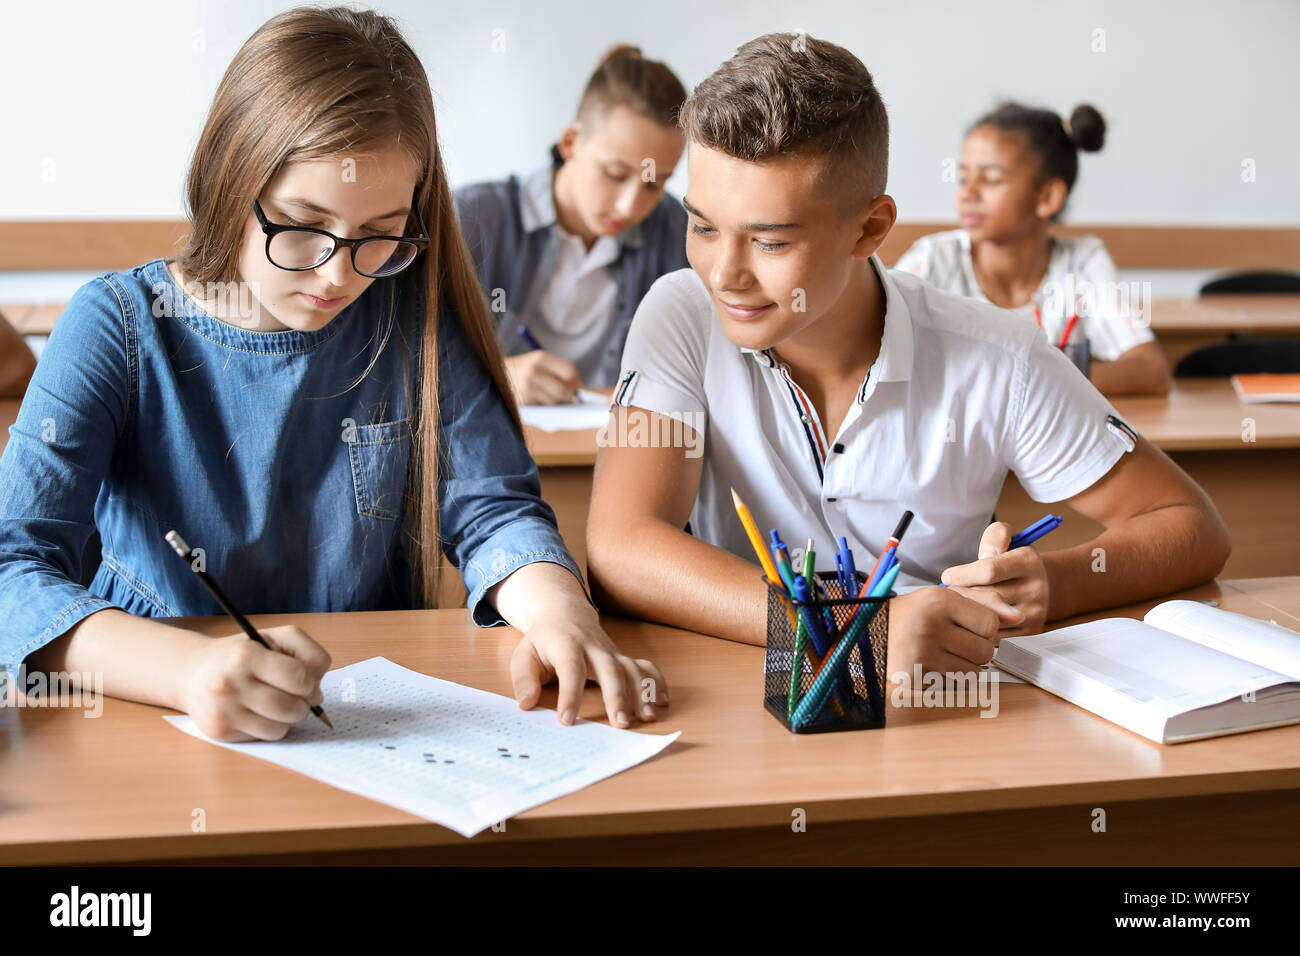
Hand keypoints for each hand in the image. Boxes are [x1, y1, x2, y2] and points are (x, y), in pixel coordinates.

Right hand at [180, 626, 330, 740]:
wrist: (191, 672)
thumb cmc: (241, 654)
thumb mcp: (276, 638)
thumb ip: (309, 654)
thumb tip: (317, 692)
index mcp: (246, 656)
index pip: (299, 677)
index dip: (310, 682)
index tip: (304, 681)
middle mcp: (230, 684)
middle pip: (292, 709)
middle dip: (302, 704)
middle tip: (294, 695)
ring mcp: (223, 711)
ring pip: (280, 729)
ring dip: (286, 719)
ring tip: (274, 702)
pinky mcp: (220, 732)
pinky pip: (263, 738)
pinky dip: (268, 727)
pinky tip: (255, 712)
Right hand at [505, 350, 581, 404]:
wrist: (490, 375)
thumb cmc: (521, 370)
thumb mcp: (537, 362)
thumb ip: (557, 372)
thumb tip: (579, 389)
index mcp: (540, 358)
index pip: (570, 372)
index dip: (575, 382)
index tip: (576, 386)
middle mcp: (534, 372)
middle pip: (565, 390)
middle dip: (570, 396)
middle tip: (570, 398)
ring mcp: (527, 388)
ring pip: (555, 402)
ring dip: (557, 402)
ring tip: (549, 397)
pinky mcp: (523, 402)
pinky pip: (544, 408)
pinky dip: (546, 407)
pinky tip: (539, 401)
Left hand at [509, 601, 668, 727]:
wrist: (565, 612)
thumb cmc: (543, 640)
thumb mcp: (524, 655)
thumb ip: (524, 679)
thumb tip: (526, 704)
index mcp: (566, 644)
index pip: (570, 669)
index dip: (569, 695)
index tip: (567, 720)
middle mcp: (593, 647)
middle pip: (610, 669)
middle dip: (617, 696)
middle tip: (621, 724)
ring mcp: (611, 652)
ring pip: (631, 669)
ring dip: (642, 692)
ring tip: (647, 717)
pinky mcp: (621, 657)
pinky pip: (644, 666)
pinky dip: (656, 682)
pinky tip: (662, 701)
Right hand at [885, 585, 1018, 679]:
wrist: (868, 631)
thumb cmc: (910, 614)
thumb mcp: (943, 596)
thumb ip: (984, 601)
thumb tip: (1018, 616)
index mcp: (938, 601)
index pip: (991, 624)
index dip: (986, 627)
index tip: (969, 624)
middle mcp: (930, 626)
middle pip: (985, 651)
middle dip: (977, 648)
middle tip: (956, 640)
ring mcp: (921, 654)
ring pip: (973, 671)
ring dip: (964, 664)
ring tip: (944, 651)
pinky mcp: (915, 677)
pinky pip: (952, 683)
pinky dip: (947, 675)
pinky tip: (931, 662)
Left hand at [940, 521, 1049, 636]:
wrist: (1039, 584)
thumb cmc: (1013, 558)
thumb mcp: (1007, 537)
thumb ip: (997, 535)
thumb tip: (987, 554)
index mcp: (1028, 561)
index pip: (988, 571)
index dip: (962, 574)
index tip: (948, 575)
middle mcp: (1035, 588)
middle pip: (984, 595)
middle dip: (960, 593)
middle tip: (948, 591)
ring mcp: (1034, 612)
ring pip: (987, 617)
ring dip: (966, 611)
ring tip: (958, 603)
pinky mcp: (1030, 631)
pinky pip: (994, 633)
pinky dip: (977, 626)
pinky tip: (970, 617)